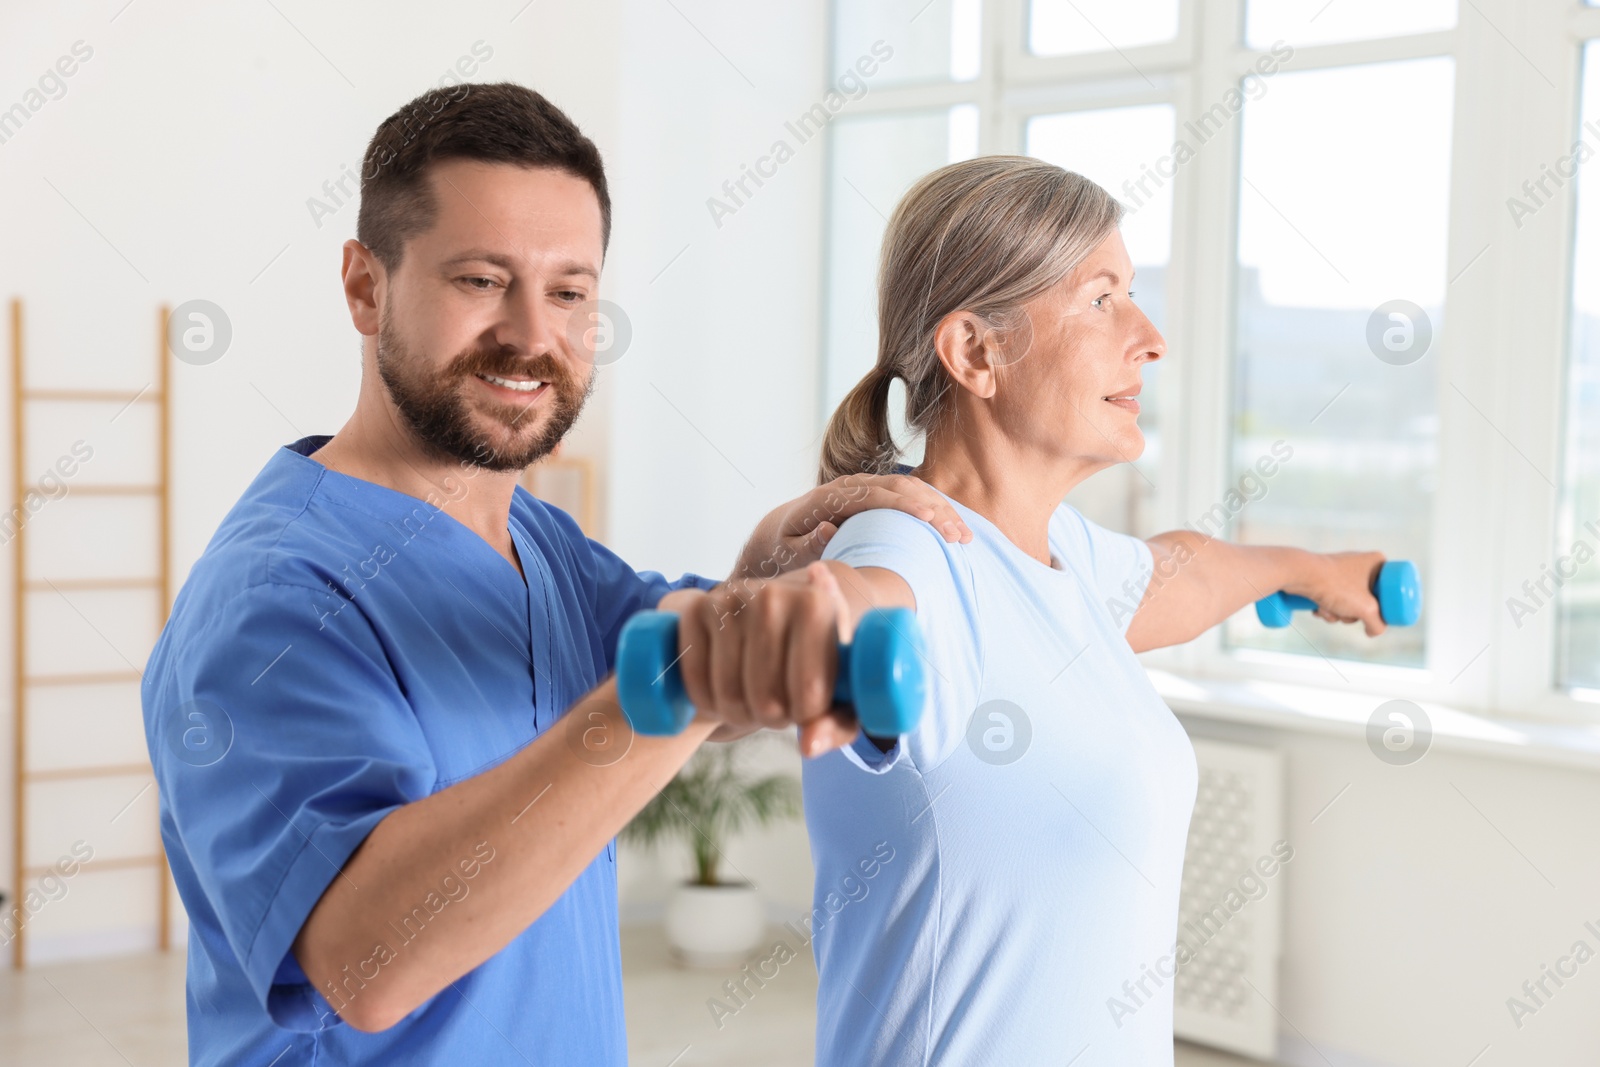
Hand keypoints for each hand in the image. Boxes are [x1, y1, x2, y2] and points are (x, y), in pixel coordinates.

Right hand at [656, 562, 861, 756]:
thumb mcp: (835, 693)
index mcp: (818, 606)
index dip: (805, 717)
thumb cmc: (809, 662)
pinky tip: (722, 694)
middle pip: (767, 698)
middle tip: (777, 706)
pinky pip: (696, 678)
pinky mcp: (697, 610)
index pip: (810, 692)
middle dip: (772, 717)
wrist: (768, 621)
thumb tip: (808, 746)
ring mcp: (730, 599)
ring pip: (729, 694)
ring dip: (739, 714)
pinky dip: (706, 701)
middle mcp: (773, 595)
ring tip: (753, 700)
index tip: (805, 706)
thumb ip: (834, 725)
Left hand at [731, 473, 971, 581]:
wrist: (777, 534)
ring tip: (964, 536)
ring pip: (909, 490)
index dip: (902, 505)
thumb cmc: (780, 549)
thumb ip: (806, 543)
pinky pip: (909, 496)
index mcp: (826, 498)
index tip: (930, 518)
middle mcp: (848, 487)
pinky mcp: (874, 497)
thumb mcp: (784, 552)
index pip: (871, 495)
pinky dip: (934, 509)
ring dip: (940, 510)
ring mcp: (864, 489)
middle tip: (958, 535)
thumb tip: (830, 528)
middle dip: (932, 509)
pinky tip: (955, 528)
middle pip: (898, 488)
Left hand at [1290, 551, 1387, 635]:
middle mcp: (1361, 563)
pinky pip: (1333, 599)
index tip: (1373, 612)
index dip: (1383, 606)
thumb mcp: (1367, 609)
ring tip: (1328, 609)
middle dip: (1353, 613)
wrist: (1298, 574)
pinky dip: (1326, 608)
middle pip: (1368, 600)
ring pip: (1348, 602)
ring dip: (1338, 613)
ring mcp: (1341, 570)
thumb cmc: (1336, 585)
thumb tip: (1373, 631)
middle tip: (1346, 611)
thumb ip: (1378, 625)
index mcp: (1377, 562)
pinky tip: (1317, 607)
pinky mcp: (1325, 577)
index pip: (1391, 591)